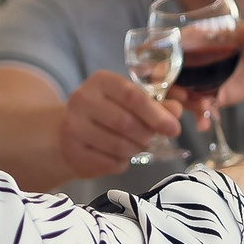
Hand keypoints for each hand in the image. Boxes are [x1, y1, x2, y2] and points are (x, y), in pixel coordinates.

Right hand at [58, 71, 183, 176]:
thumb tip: (176, 111)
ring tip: (136, 146)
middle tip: (151, 139)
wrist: (68, 133)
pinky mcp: (72, 151)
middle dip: (146, 135)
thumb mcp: (129, 102)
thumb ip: (155, 104)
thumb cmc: (106, 114)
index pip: (132, 96)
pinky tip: (119, 156)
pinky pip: (109, 162)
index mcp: (101, 81)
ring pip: (118, 145)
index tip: (173, 128)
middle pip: (126, 122)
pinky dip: (121, 162)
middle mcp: (82, 99)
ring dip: (135, 150)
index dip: (156, 114)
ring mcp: (73, 126)